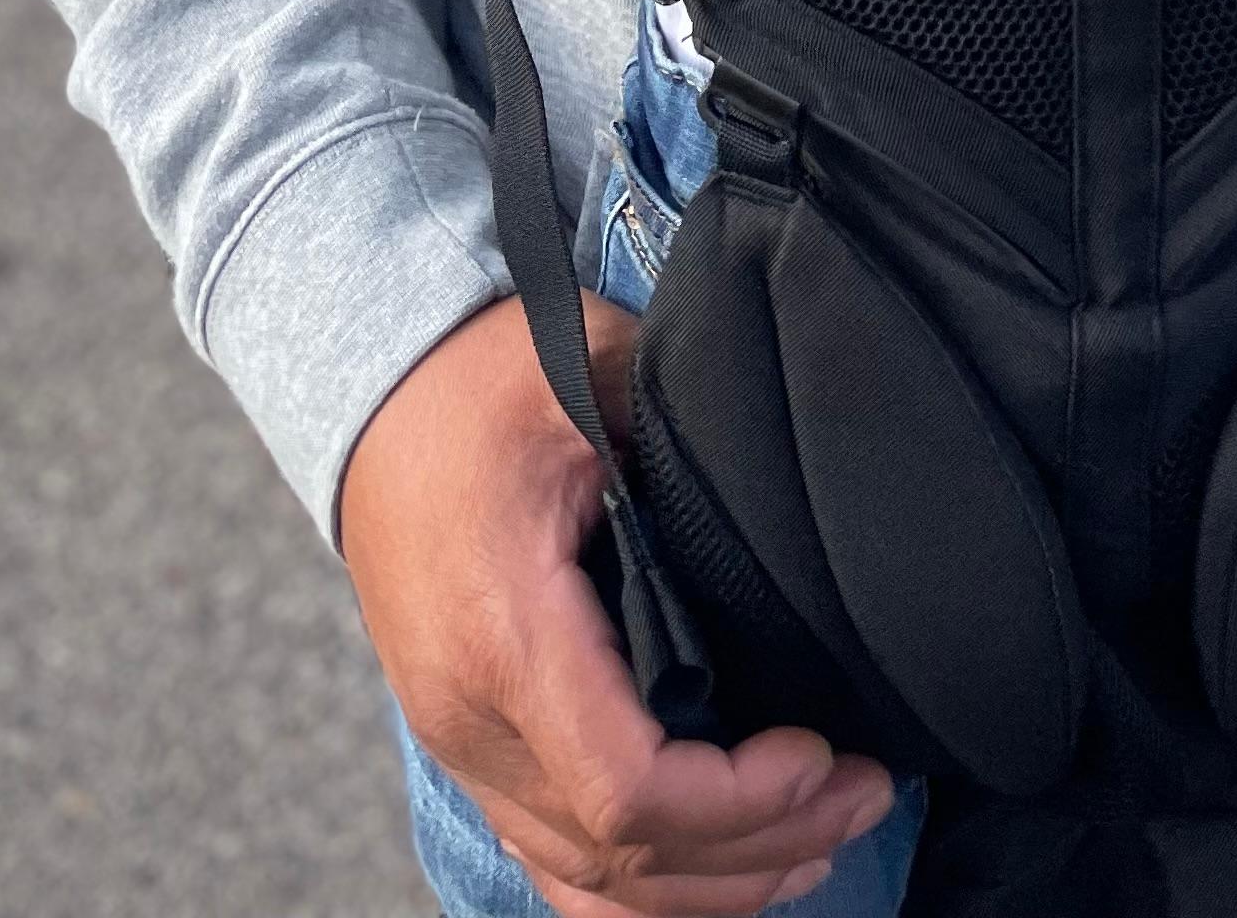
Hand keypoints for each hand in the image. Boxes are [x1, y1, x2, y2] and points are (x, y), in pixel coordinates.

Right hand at [338, 296, 893, 916]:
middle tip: (861, 798)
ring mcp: (463, 745)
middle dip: (758, 848)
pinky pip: (552, 861)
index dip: (739, 801)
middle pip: (620, 854)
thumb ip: (683, 434)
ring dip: (710, 884)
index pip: (628, 790)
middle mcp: (474, 718)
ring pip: (586, 880)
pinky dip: (638, 890)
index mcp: (508, 637)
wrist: (375, 388)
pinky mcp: (471, 744)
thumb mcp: (593, 369)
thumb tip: (786, 478)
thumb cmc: (483, 376)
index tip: (823, 752)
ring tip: (816, 850)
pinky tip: (716, 877)